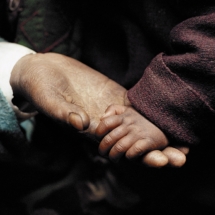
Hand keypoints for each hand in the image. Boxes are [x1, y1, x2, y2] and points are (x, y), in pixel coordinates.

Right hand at [10, 53, 187, 166]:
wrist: (45, 70)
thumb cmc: (41, 88)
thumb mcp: (49, 100)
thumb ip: (64, 113)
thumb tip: (83, 125)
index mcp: (88, 128)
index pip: (115, 147)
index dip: (136, 155)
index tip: (158, 161)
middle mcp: (102, 120)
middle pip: (132, 138)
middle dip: (155, 147)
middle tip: (179, 157)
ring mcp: (109, 105)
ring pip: (136, 122)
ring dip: (157, 130)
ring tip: (182, 140)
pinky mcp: (111, 92)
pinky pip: (132, 102)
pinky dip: (149, 109)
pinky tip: (166, 112)